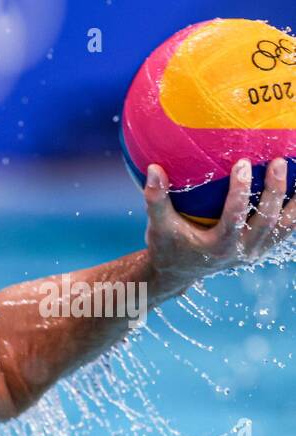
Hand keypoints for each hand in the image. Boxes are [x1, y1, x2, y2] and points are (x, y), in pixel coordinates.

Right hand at [144, 158, 293, 299]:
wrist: (178, 273)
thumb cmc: (167, 246)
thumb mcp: (158, 226)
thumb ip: (156, 198)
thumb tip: (153, 168)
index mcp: (217, 246)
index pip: (234, 217)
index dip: (241, 191)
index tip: (243, 163)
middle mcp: (240, 252)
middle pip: (266, 221)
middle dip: (275, 191)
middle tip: (277, 162)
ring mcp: (254, 252)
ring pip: (285, 227)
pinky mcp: (261, 249)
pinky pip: (286, 229)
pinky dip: (295, 211)